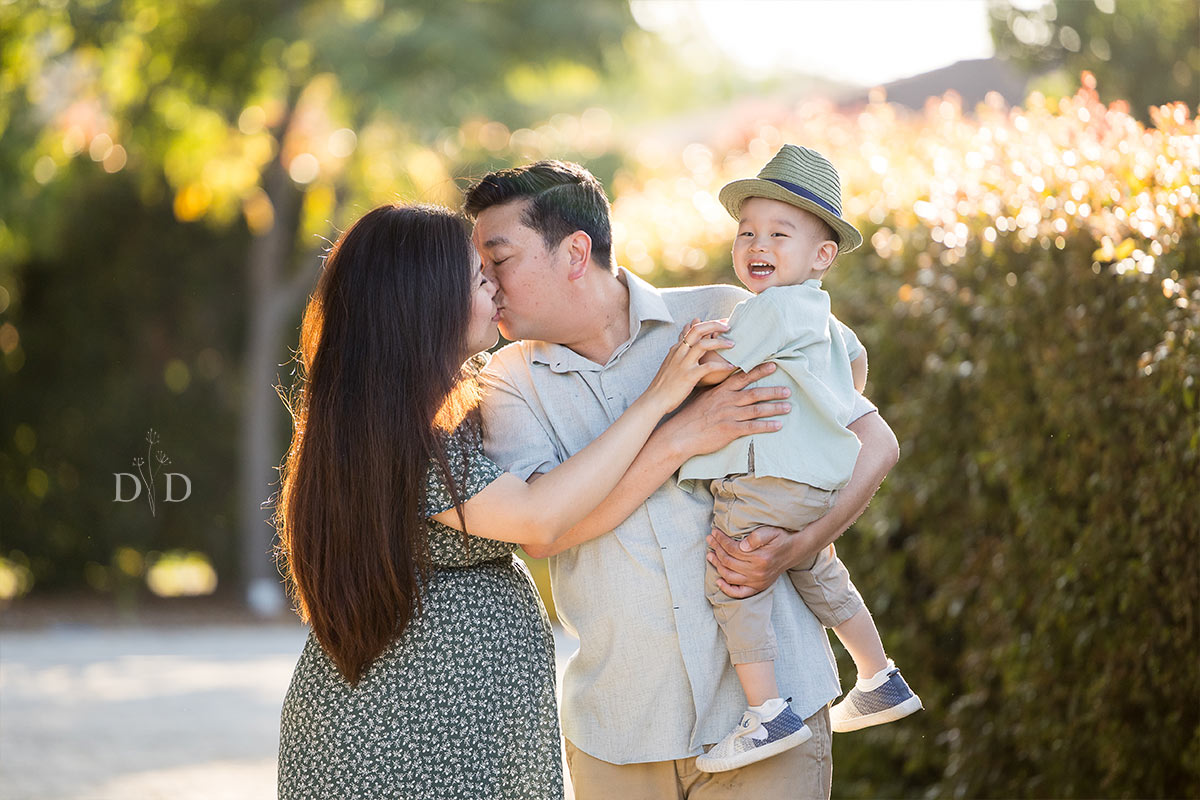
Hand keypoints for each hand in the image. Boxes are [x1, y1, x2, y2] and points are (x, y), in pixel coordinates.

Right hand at [641, 319, 733, 414]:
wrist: (654, 400)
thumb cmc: (663, 385)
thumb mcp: (670, 364)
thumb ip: (678, 354)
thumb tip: (683, 345)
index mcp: (676, 349)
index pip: (692, 329)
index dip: (708, 324)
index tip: (721, 323)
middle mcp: (679, 352)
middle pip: (697, 330)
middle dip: (714, 325)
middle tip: (728, 325)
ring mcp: (684, 364)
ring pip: (703, 345)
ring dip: (720, 343)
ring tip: (732, 344)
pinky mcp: (689, 376)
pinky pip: (708, 367)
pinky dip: (721, 366)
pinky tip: (730, 367)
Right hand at [655, 361, 789, 459]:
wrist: (680, 434)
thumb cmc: (689, 416)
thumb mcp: (702, 397)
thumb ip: (715, 389)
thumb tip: (724, 383)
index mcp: (720, 390)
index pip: (743, 377)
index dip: (759, 371)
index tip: (773, 365)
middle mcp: (727, 400)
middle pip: (754, 393)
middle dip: (773, 391)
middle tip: (788, 389)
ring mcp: (729, 415)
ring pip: (756, 409)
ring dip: (774, 407)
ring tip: (788, 406)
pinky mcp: (730, 430)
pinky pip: (752, 427)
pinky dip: (767, 425)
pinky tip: (778, 425)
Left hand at [706, 525, 817, 597]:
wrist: (794, 551)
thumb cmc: (781, 538)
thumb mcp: (771, 532)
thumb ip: (757, 537)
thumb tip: (742, 545)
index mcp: (760, 558)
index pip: (733, 549)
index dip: (721, 540)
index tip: (714, 532)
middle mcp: (757, 573)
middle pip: (728, 561)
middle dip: (716, 549)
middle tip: (709, 539)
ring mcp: (757, 582)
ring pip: (729, 575)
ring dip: (717, 565)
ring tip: (710, 554)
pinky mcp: (758, 588)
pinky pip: (739, 593)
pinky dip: (727, 588)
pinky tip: (718, 580)